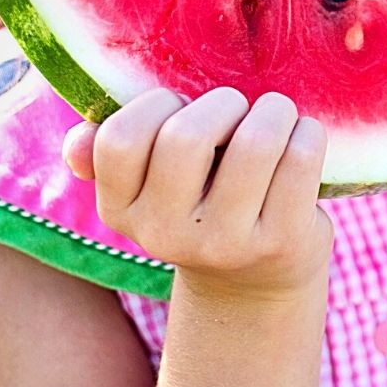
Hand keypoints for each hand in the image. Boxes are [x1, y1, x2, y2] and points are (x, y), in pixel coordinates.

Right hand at [62, 87, 333, 300]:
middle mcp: (167, 235)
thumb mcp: (151, 190)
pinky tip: (304, 137)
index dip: (156, 105)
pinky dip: (308, 134)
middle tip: (239, 109)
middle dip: (223, 103)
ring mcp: (227, 243)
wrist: (256, 283)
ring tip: (277, 116)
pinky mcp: (282, 242)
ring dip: (274, 111)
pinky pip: (300, 160)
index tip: (182, 107)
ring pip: (255, 144)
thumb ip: (111, 158)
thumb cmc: (202, 207)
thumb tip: (77, 142)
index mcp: (122, 211)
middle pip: (186, 137)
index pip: (120, 140)